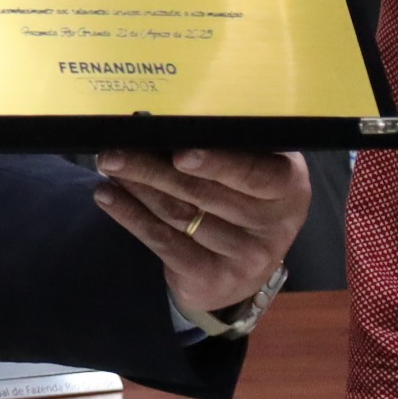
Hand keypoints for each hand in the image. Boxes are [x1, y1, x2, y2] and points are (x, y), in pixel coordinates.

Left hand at [92, 148, 308, 321]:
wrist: (242, 271)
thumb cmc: (244, 200)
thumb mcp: (253, 170)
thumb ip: (229, 147)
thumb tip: (167, 120)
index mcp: (289, 187)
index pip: (254, 174)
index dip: (217, 163)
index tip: (179, 153)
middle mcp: (275, 225)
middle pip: (203, 192)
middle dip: (153, 168)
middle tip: (116, 151)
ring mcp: (246, 257)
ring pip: (178, 214)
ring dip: (137, 187)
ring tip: (110, 166)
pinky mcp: (214, 279)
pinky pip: (163, 241)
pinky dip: (130, 216)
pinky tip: (108, 197)